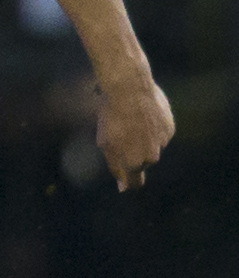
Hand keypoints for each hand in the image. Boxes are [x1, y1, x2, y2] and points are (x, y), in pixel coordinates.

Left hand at [98, 73, 174, 190]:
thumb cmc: (112, 117)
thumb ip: (115, 166)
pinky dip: (151, 126)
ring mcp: (163, 142)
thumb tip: (123, 187)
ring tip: (130, 120)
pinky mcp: (170, 128)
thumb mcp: (106, 143)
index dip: (128, 182)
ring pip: (151, 146)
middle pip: (141, 162)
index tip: (124, 181)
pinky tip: (143, 113)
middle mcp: (152, 156)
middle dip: (132, 153)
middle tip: (120, 134)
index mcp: (134, 163)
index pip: (135, 183)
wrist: (130, 90)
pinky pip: (159, 132)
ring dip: (142, 137)